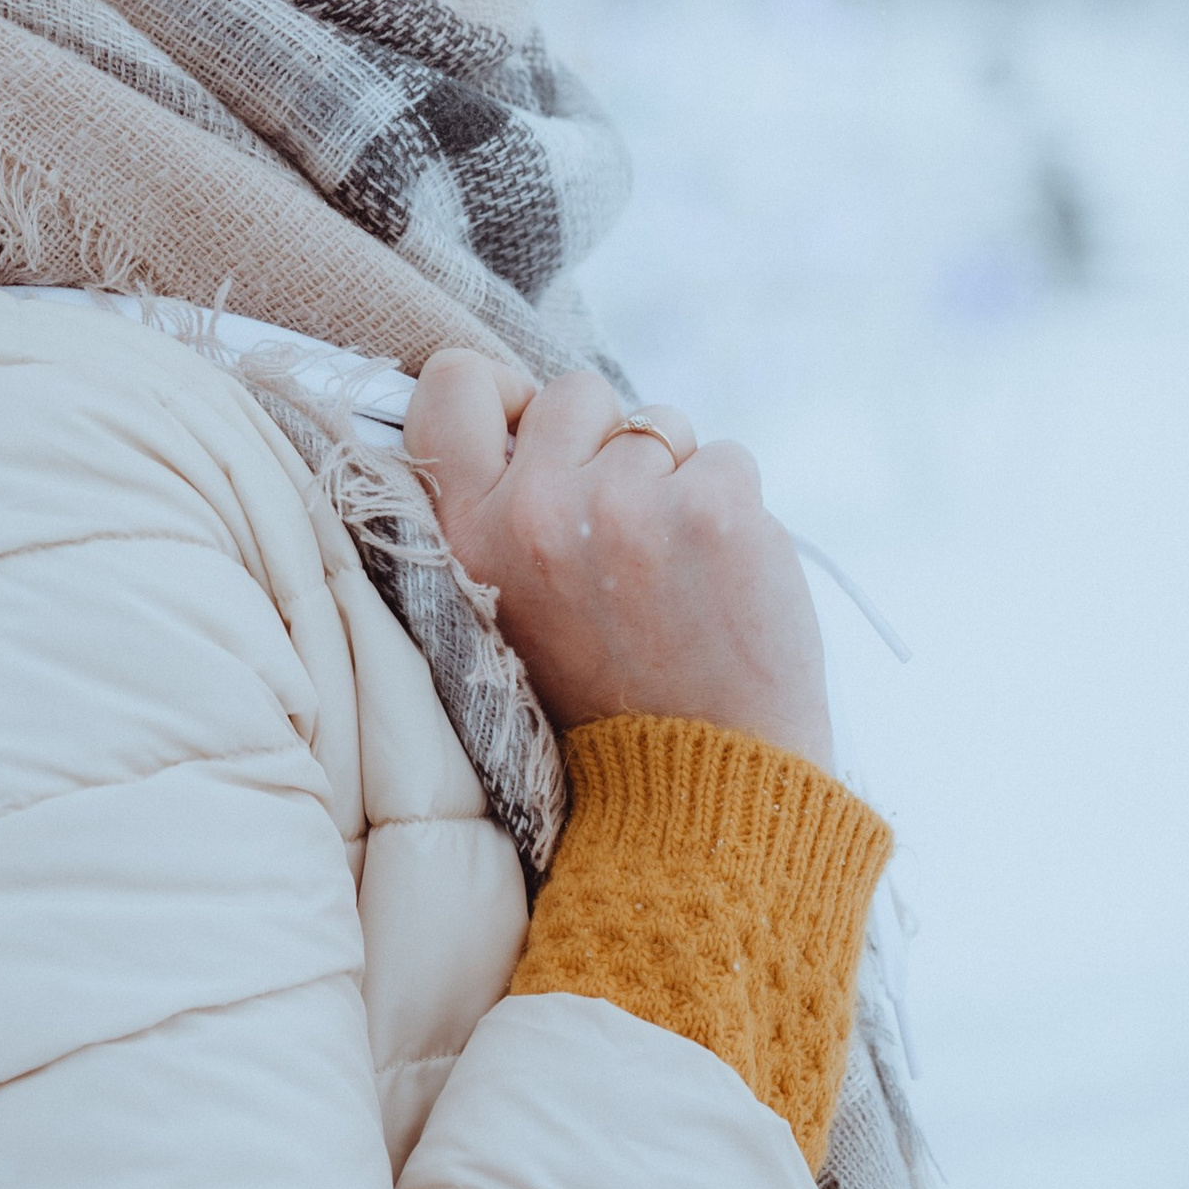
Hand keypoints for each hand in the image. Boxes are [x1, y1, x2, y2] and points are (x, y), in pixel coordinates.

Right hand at [405, 352, 832, 770]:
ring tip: (672, 580)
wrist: (696, 804)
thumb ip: (498, 516)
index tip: (536, 439)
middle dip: (608, 445)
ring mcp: (623, 508)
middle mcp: (531, 512)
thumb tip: (521, 411)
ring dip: (675, 483)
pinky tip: (720, 585)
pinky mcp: (713, 511)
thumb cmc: (604, 705)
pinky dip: (734, 512)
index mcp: (463, 537)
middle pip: (575, 392)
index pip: (454, 384)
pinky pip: (727, 458)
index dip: (503, 392)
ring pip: (661, 423)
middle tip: (621, 540)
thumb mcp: (499, 615)